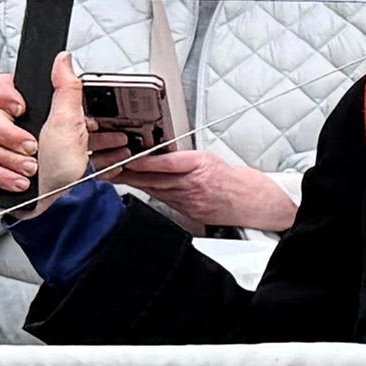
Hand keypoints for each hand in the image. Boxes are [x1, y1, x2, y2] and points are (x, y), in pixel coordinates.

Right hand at [0, 56, 93, 213]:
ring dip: (10, 160)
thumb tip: (63, 58)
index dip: (4, 95)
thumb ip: (67, 88)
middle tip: (32, 148)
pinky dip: (3, 176)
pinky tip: (21, 181)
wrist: (60, 202)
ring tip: (32, 169)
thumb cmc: (68, 165)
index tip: (20, 109)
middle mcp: (9, 125)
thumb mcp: (72, 124)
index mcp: (28, 109)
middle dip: (9, 136)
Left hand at [115, 147, 300, 232]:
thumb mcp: (211, 158)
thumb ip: (185, 157)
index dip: (144, 160)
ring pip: (154, 190)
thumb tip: (160, 153)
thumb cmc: (237, 180)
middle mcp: (193, 185)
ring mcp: (189, 201)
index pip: (166, 162)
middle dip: (130, 172)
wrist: (255, 203)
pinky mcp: (188, 212)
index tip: (127, 156)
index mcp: (201, 166)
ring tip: (115, 175)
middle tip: (110, 165)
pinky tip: (138, 188)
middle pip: (154, 178)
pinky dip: (149, 192)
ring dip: (134, 182)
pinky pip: (163, 200)